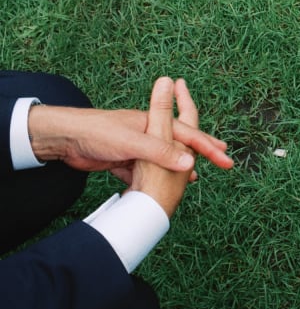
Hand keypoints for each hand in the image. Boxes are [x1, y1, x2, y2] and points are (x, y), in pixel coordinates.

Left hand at [28, 92, 233, 183]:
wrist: (64, 138)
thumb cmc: (97, 132)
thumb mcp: (134, 142)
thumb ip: (161, 152)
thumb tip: (190, 163)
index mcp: (154, 123)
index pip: (189, 136)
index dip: (209, 147)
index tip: (226, 158)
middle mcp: (149, 132)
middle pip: (181, 144)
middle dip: (202, 152)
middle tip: (223, 158)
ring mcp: (137, 146)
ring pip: (164, 159)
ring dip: (179, 167)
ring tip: (196, 175)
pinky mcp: (123, 159)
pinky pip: (145, 170)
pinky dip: (156, 178)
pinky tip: (161, 186)